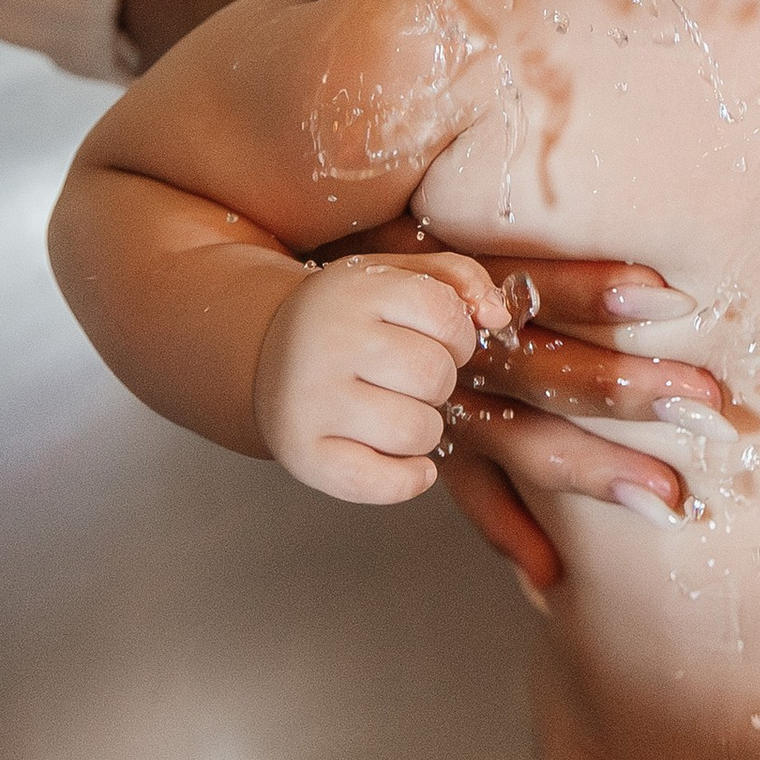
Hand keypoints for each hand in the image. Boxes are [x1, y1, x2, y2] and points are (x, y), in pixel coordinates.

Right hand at [253, 250, 514, 507]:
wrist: (262, 353)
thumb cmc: (349, 317)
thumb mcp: (395, 276)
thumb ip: (458, 278)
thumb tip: (498, 315)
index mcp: (354, 291)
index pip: (445, 314)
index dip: (458, 333)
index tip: (439, 339)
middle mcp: (327, 344)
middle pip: (434, 375)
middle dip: (441, 381)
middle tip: (415, 378)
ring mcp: (312, 403)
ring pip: (418, 430)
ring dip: (427, 427)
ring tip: (402, 411)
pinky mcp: (304, 455)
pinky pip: (384, 483)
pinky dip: (411, 478)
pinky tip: (408, 460)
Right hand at [313, 0, 728, 592]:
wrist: (164, 211)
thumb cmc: (265, 116)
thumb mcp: (292, 62)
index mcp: (398, 237)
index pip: (505, 266)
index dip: (583, 283)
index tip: (672, 297)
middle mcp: (403, 315)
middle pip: (524, 362)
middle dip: (619, 388)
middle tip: (715, 411)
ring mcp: (397, 373)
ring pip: (505, 434)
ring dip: (589, 471)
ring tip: (677, 504)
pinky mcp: (388, 408)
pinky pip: (454, 478)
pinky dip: (500, 524)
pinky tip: (554, 583)